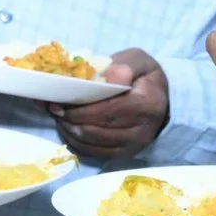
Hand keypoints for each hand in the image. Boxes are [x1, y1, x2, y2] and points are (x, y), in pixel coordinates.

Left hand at [50, 49, 168, 159]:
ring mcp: (133, 146)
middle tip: (52, 108)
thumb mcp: (138, 61)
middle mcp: (141, 130)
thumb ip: (123, 65)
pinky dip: (76, 142)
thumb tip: (108, 76)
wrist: (164, 100)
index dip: (78, 109)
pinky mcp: (125, 154)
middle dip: (68, 119)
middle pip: (95, 129)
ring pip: (91, 143)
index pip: (105, 111)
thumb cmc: (145, 77)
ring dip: (69, 131)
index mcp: (146, 104)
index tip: (57, 102)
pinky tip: (68, 128)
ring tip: (58, 116)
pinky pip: (93, 153)